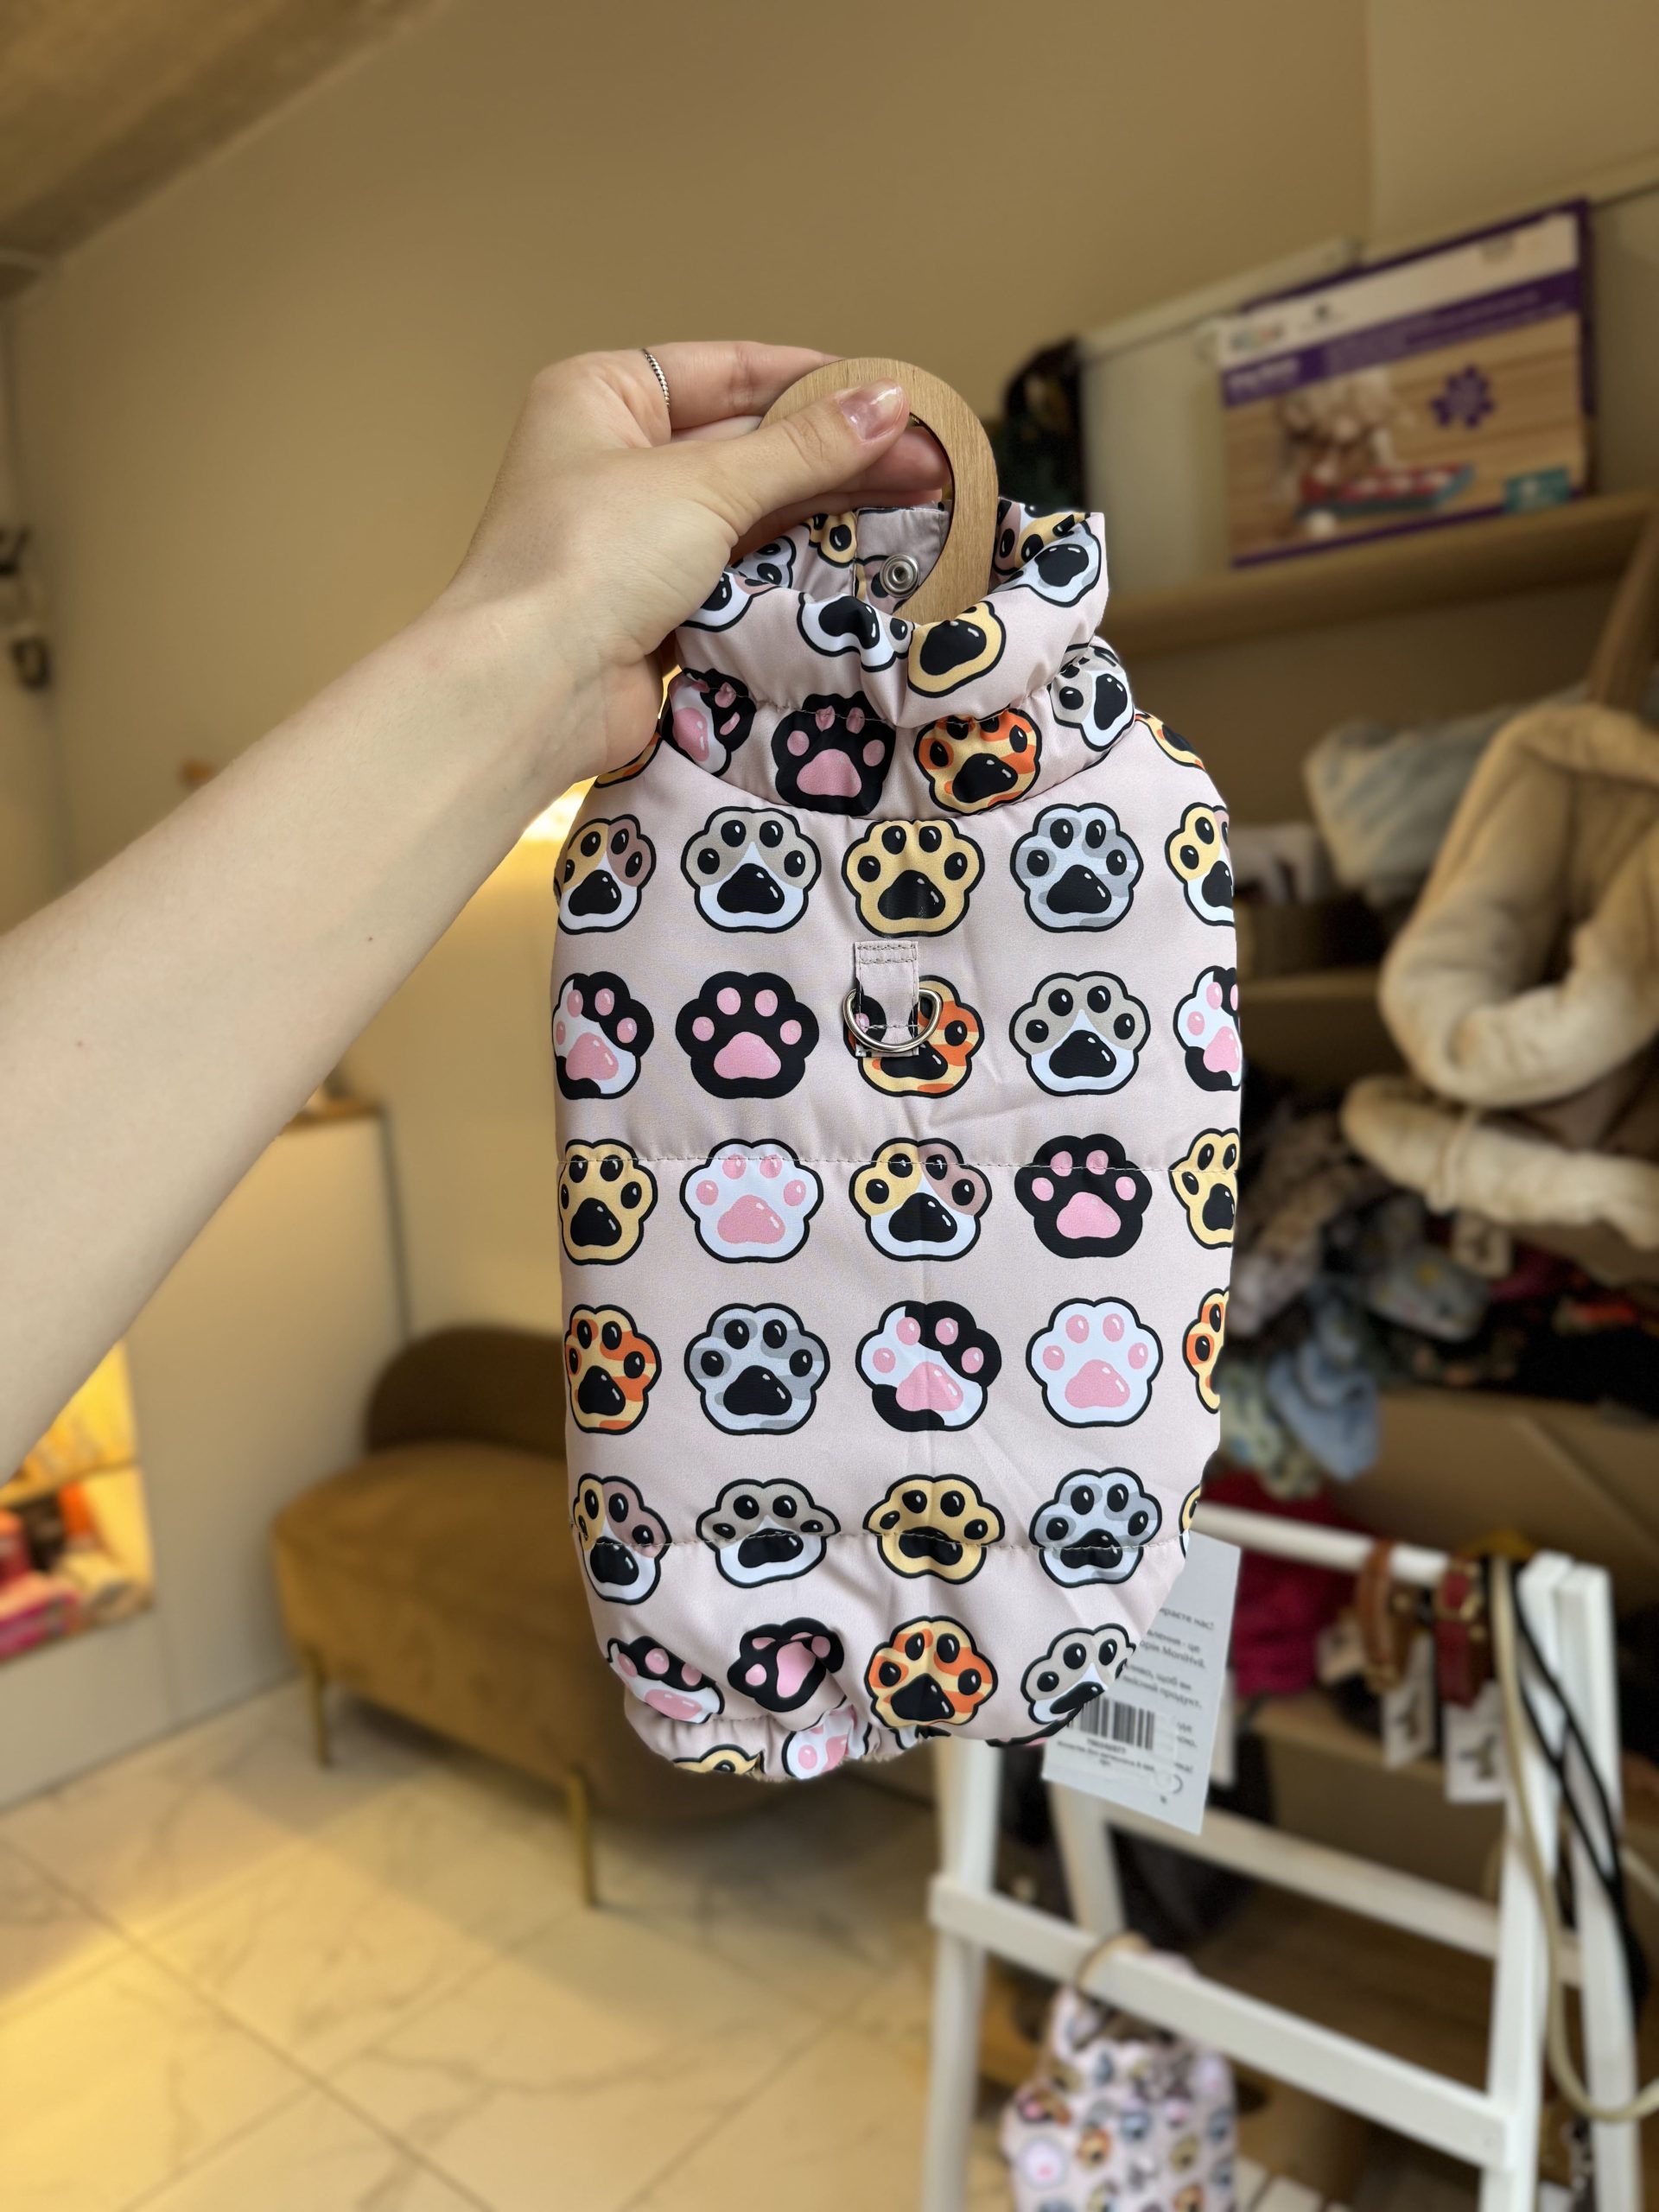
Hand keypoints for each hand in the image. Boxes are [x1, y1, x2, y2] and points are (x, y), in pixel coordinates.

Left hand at [432, 342, 943, 780]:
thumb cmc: (588, 561)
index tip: (893, 392)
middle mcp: (616, 460)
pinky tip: (867, 552)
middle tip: (930, 456)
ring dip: (830, 506)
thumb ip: (804, 448)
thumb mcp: (706, 484)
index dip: (815, 381)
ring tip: (921, 499)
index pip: (728, 371)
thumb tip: (891, 404)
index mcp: (602, 397)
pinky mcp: (661, 606)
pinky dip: (799, 563)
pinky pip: (744, 570)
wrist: (533, 691)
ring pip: (752, 509)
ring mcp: (639, 538)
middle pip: (749, 442)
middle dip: (839, 450)